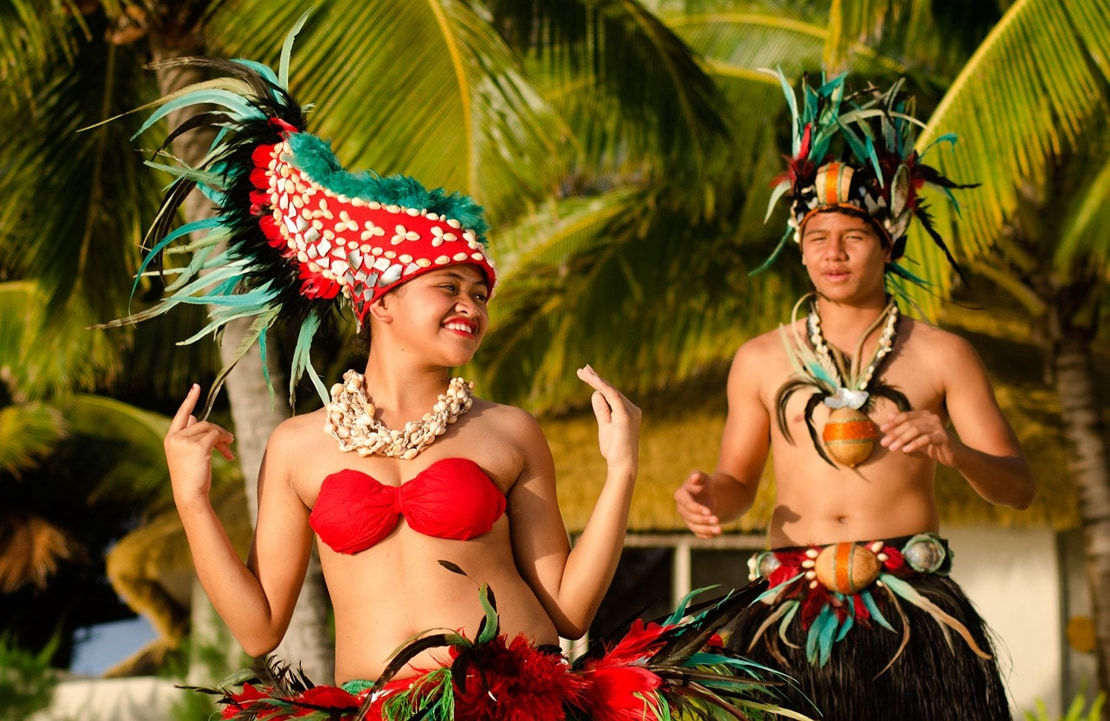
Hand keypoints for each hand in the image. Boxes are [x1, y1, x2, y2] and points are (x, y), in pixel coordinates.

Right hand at [165, 384, 235, 507]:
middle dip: (218, 431)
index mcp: (171, 438)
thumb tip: (197, 417)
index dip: (190, 400)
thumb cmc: (190, 477)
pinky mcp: (198, 446)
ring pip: (211, 429)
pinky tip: (229, 454)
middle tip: (229, 441)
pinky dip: (225, 442)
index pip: (181, 414)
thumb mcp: (186, 454)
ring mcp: (185, 441)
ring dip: (224, 437)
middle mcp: (175, 437)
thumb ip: (191, 435)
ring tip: (230, 448)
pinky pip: (216, 436)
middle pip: (203, 423)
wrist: (189, 494)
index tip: (196, 387)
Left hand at [576, 365, 640, 473]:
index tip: (586, 374)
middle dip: (595, 378)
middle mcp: (632, 409)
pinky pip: (613, 397)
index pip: (612, 393)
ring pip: (611, 391)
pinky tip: (593, 381)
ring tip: (583, 372)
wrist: (622, 466)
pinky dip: (603, 387)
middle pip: (611, 389)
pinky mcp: (626, 416)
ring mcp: (631, 412)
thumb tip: (596, 393)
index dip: (599, 382)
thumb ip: (602, 410)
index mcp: (628, 411)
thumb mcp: (605, 426)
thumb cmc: (614, 449)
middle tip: (581, 369)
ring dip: (596, 380)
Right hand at [674, 470, 721, 538]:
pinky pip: (699, 534)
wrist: (707, 494)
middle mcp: (681, 509)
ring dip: (707, 529)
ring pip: (694, 527)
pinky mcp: (694, 526)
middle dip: (703, 520)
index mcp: (681, 495)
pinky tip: (717, 533)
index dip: (697, 509)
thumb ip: (698, 476)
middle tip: (717, 520)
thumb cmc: (703, 484)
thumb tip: (695, 477)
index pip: (687, 504)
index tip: (709, 511)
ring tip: (720, 529)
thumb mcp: (703, 478)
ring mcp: (687, 518)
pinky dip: (707, 535)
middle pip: (690, 517)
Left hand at [879, 409, 960, 465]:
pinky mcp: (943, 437)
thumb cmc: (934, 445)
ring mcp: (939, 427)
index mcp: (925, 415)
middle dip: (895, 433)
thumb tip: (889, 414)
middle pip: (909, 424)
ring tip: (892, 448)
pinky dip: (914, 444)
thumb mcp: (917, 436)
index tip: (882, 430)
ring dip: (902, 439)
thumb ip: (904, 426)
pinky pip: (926, 439)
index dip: (893, 422)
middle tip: (883, 443)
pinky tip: (906, 451)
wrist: (955, 456)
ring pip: (916, 430)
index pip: (905, 416)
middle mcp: (932, 418)